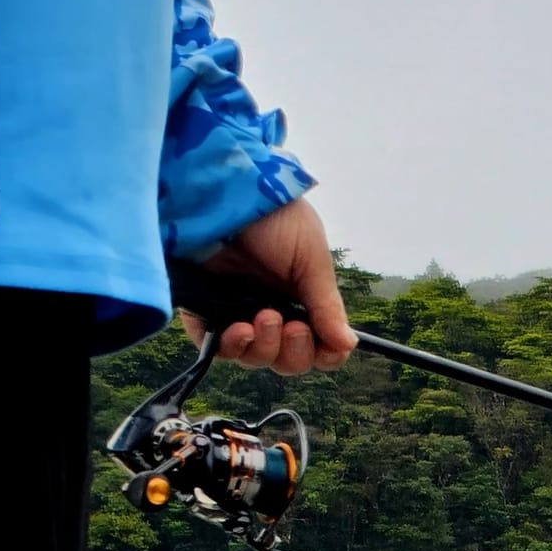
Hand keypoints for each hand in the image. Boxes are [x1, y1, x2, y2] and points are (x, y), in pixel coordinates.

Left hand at [179, 197, 356, 374]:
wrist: (228, 192)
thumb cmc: (275, 216)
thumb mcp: (311, 257)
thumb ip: (326, 304)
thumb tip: (348, 344)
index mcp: (299, 296)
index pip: (316, 346)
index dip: (322, 354)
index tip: (324, 344)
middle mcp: (269, 307)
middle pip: (286, 359)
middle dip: (293, 352)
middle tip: (290, 325)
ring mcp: (235, 309)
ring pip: (255, 357)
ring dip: (265, 348)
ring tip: (264, 318)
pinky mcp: (203, 309)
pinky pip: (217, 346)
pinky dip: (231, 348)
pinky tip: (239, 330)